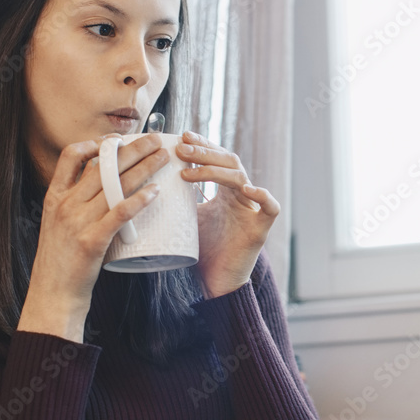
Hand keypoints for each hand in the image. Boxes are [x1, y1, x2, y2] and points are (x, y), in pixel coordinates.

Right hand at [19, 134, 167, 340]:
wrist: (52, 295)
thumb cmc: (61, 261)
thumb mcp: (58, 224)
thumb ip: (75, 204)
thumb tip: (102, 186)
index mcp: (54, 198)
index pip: (72, 156)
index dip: (96, 143)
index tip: (117, 139)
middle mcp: (65, 205)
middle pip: (103, 166)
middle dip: (132, 148)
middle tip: (155, 139)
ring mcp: (77, 222)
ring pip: (115, 185)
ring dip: (143, 167)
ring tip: (163, 158)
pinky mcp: (91, 242)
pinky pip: (119, 214)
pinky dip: (139, 200)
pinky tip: (155, 192)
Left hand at [175, 131, 279, 298]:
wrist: (216, 283)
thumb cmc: (203, 251)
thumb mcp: (188, 218)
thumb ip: (180, 198)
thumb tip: (149, 180)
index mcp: (226, 191)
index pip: (218, 158)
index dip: (203, 145)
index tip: (182, 136)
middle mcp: (241, 196)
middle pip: (229, 162)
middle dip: (205, 152)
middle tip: (181, 149)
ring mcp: (252, 210)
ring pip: (241, 178)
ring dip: (214, 170)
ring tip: (188, 171)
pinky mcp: (260, 229)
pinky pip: (270, 207)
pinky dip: (262, 195)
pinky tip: (247, 189)